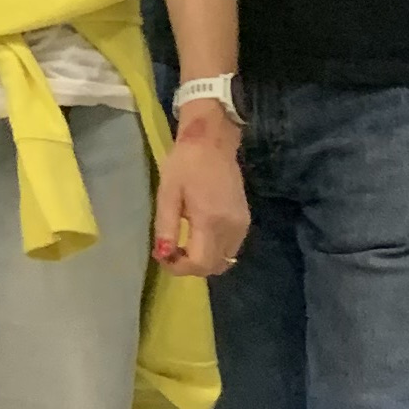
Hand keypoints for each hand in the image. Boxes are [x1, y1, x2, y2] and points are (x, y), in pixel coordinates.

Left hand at [153, 112, 247, 279]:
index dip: (179, 268)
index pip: (200, 264)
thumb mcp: (167, 193)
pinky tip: (199, 236)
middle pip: (213, 267)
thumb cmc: (185, 164)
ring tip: (183, 244)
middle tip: (171, 251)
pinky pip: (231, 248)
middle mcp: (231, 228)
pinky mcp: (245, 220)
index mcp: (210, 220)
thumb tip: (163, 254)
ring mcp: (242, 225)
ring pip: (224, 260)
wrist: (212, 141)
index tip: (163, 255)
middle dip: (190, 266)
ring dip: (203, 260)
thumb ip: (166, 227)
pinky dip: (214, 250)